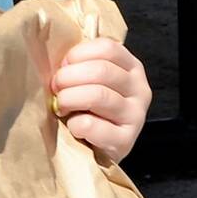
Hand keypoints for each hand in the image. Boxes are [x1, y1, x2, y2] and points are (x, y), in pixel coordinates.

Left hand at [52, 38, 151, 164]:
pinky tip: (73, 126)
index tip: (63, 66)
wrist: (100, 150)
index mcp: (132, 68)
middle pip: (101, 70)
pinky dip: (75, 124)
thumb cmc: (91, 110)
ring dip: (70, 99)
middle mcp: (140, 89)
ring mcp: (136, 116)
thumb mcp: (93, 82)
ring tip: (61, 106)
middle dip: (69, 77)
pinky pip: (92, 125)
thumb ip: (83, 66)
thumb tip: (59, 63)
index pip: (108, 48)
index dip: (79, 54)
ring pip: (98, 95)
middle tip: (56, 88)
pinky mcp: (125, 141)